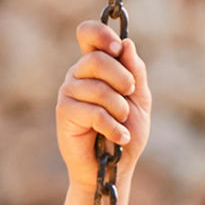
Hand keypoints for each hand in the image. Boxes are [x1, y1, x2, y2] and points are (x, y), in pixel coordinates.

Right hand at [56, 20, 151, 193]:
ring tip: (124, 124)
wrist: (113, 170)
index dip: (101, 33)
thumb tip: (126, 44)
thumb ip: (135, 72)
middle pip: (95, 58)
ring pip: (96, 87)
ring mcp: (68, 92)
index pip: (87, 34)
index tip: (118, 48)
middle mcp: (78, 75)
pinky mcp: (64, 113)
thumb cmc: (125, 134)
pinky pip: (92, 111)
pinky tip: (119, 137)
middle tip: (130, 94)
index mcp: (95, 67)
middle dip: (122, 78)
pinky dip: (112, 126)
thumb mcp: (139, 101)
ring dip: (119, 108)